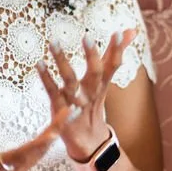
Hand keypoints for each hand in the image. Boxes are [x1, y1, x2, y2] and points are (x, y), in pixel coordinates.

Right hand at [0, 105, 71, 170]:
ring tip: (63, 119)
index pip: (24, 153)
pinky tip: (49, 137)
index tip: (56, 131)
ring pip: (37, 156)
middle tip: (68, 111)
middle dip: (54, 132)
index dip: (40, 143)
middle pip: (38, 152)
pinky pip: (32, 159)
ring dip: (51, 138)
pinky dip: (42, 146)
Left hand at [36, 29, 134, 161]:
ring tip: (54, 42)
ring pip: (70, 80)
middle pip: (95, 73)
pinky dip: (46, 77)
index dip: (117, 50)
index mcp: (102, 84)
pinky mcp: (59, 108)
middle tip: (87, 36)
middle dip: (92, 55)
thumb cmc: (93, 101)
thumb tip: (131, 30)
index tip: (118, 32)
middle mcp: (91, 92)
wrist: (86, 140)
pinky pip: (52, 91)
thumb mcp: (105, 78)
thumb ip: (114, 53)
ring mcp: (75, 101)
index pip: (113, 65)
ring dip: (62, 61)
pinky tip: (39, 63)